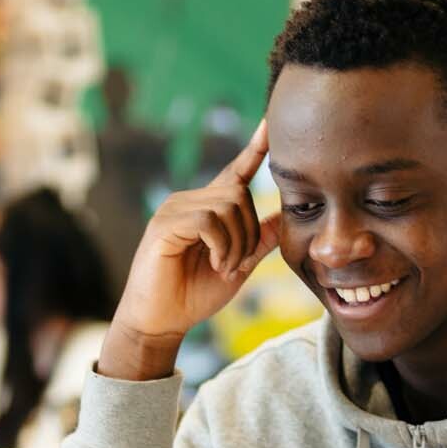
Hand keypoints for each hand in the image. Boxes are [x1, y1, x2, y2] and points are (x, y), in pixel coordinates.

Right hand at [100, 122, 281, 380]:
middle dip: (248, 231)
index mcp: (206, 208)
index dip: (254, 149)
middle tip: (237, 263)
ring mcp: (174, 210)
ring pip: (226, 205)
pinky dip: (221, 245)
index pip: (235, 172)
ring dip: (236, 243)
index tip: (270, 125)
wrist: (160, 322)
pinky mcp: (164, 225)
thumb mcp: (237, 266)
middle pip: (238, 193)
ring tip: (223, 267)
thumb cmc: (193, 295)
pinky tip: (213, 263)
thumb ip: (259, 241)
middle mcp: (188, 201)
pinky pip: (208, 220)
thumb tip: (286, 217)